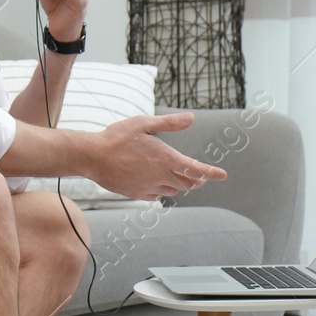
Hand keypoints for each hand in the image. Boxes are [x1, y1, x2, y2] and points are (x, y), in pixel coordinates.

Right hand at [85, 113, 227, 199]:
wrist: (92, 157)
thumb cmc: (117, 137)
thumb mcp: (143, 123)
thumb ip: (169, 122)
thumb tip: (191, 118)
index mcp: (166, 158)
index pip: (196, 169)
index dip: (212, 173)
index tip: (222, 174)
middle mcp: (160, 176)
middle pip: (188, 184)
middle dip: (197, 180)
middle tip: (201, 176)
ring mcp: (149, 187)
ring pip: (173, 191)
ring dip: (180, 185)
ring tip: (179, 178)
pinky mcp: (137, 194)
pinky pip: (156, 196)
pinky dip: (162, 191)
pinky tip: (158, 184)